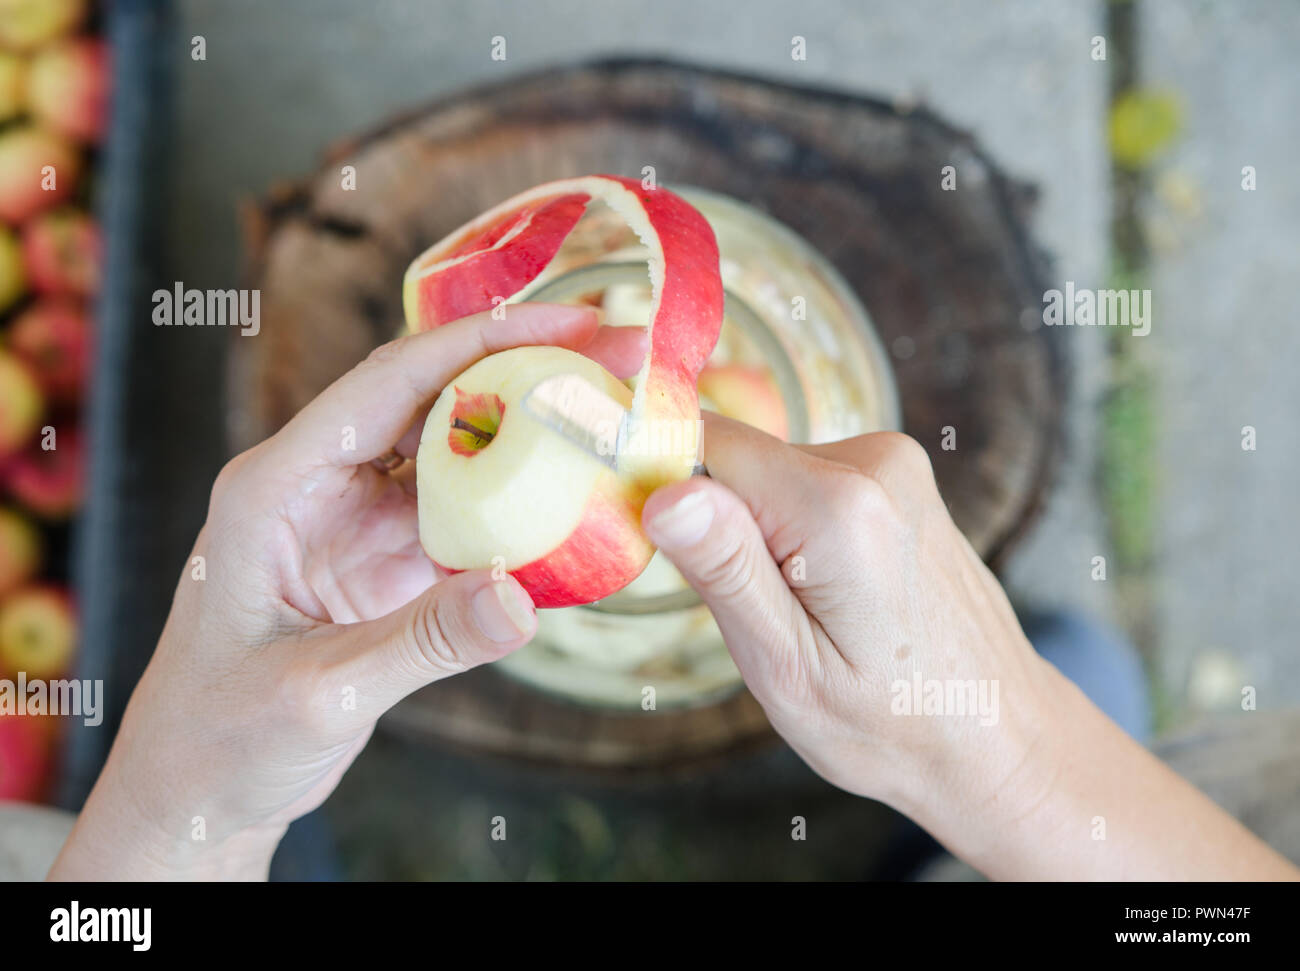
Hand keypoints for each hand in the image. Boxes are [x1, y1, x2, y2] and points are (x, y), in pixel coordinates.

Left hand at [50, 304, 641, 880]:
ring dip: (527, 431)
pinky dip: (518, 503)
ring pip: (455, 450)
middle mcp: (318, 485)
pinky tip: (574, 496)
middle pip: (431, 399)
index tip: (569, 325)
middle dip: (523, 371)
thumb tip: (523, 598)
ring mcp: (356, 521)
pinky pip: (464, 514)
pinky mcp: (387, 563)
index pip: (388, 383)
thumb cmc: (220, 737)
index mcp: (276, 485)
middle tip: (615, 357)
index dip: (481, 344)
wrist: (198, 789)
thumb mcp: (319, 692)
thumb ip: (420, 643)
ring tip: (608, 412)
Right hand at [643, 416, 1296, 879]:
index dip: (671, 495)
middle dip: (725, 530)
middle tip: (764, 617)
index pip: (705, 444)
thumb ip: (725, 569)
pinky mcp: (900, 475)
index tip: (684, 565)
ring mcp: (895, 462)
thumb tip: (665, 490)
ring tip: (812, 614)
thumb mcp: (786, 667)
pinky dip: (800, 531)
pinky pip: (810, 482)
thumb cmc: (888, 723)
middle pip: (740, 460)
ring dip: (765, 535)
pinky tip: (837, 595)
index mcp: (838, 506)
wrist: (995, 734)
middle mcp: (874, 462)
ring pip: (772, 472)